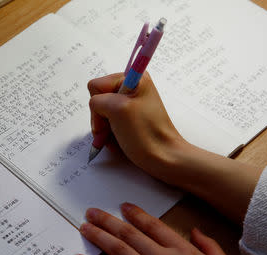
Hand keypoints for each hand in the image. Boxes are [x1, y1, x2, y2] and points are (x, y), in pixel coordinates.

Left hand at [74, 203, 246, 254]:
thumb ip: (210, 246)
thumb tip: (195, 230)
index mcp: (183, 251)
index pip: (154, 226)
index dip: (136, 214)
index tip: (124, 207)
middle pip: (130, 234)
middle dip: (109, 220)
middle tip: (93, 212)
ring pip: (118, 250)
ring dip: (98, 236)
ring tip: (84, 227)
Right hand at [88, 73, 261, 224]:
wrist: (170, 162)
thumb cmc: (148, 139)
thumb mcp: (118, 111)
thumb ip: (101, 98)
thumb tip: (96, 98)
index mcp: (136, 79)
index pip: (97, 85)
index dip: (99, 106)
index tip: (110, 120)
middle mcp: (137, 89)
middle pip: (100, 99)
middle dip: (101, 119)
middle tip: (110, 135)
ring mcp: (137, 107)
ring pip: (104, 115)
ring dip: (105, 130)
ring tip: (116, 143)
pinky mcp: (137, 123)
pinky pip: (113, 126)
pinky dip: (112, 136)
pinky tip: (120, 146)